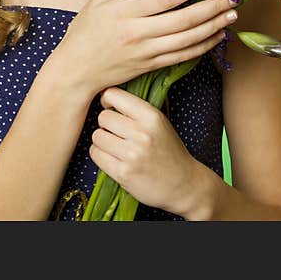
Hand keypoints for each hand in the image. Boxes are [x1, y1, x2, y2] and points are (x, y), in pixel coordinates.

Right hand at [52, 0, 238, 97]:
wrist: (76, 70)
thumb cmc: (84, 31)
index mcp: (125, 12)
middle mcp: (138, 33)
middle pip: (183, 20)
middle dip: (211, 9)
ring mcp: (146, 52)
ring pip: (188, 40)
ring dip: (213, 27)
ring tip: (231, 16)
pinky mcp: (151, 66)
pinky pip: (183, 56)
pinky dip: (202, 47)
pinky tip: (215, 36)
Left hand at [88, 86, 207, 216]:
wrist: (184, 184)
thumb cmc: (168, 151)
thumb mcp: (160, 123)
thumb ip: (136, 110)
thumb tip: (104, 96)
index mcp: (152, 116)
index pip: (114, 95)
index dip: (107, 100)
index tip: (110, 108)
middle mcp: (142, 133)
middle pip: (103, 117)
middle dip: (106, 125)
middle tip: (116, 133)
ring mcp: (132, 154)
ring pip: (97, 136)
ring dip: (102, 142)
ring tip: (115, 147)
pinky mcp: (123, 173)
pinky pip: (96, 155)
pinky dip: (101, 156)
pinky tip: (113, 159)